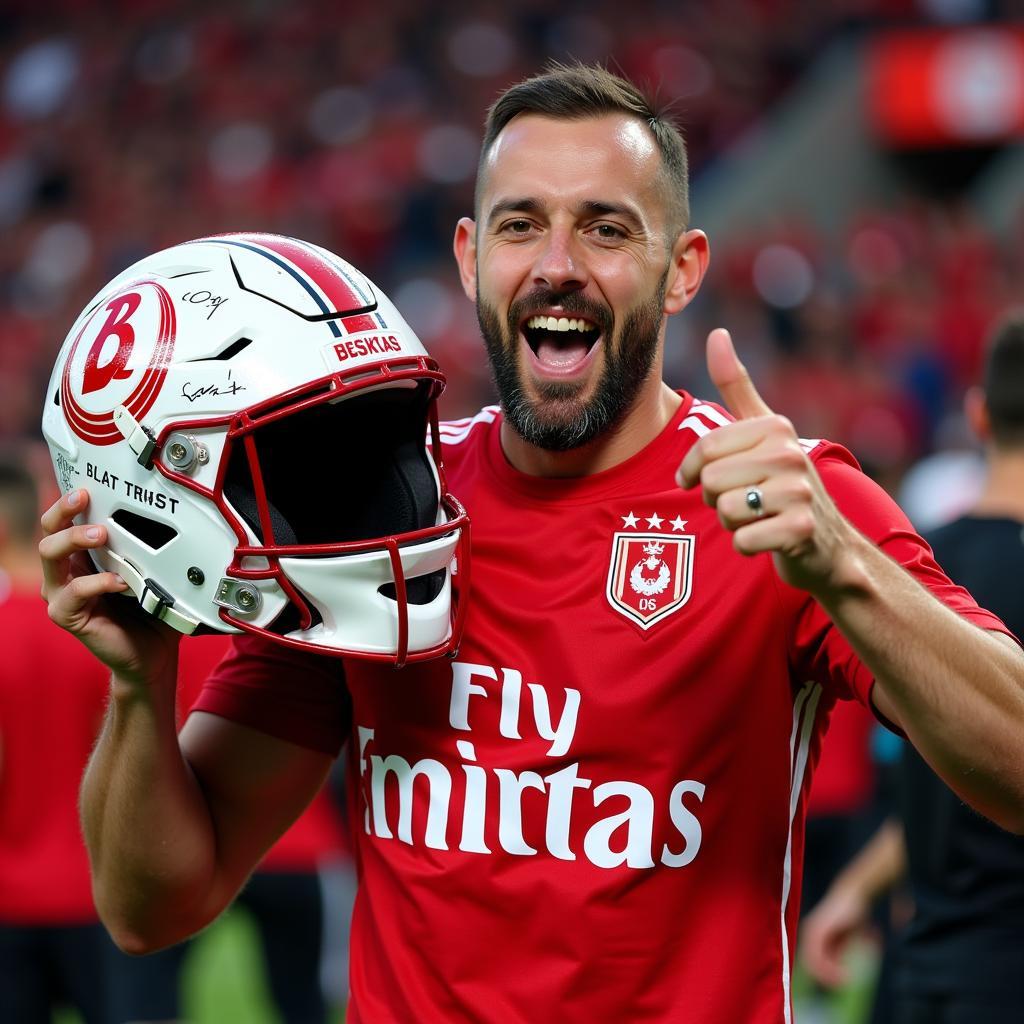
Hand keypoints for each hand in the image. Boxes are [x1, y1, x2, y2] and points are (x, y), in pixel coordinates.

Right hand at [39, 489, 178, 685]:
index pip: (62, 524)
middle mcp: (66, 574)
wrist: (151, 653)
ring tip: (101, 534)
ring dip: (75, 540)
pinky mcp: (68, 616)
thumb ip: (146, 548)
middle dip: (64, 513)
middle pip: (49, 534)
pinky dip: (97, 582)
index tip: (85, 487)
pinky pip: (73, 593)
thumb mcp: (149, 571)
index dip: (67, 504)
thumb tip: (162, 517)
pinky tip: (120, 581)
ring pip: (51, 557)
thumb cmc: (149, 610)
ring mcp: (62, 595)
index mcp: (82, 559)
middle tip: (86, 501)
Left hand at [676, 328, 852, 594]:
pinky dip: (747, 545)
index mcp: (775, 427)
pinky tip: (768, 538)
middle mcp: (790, 454)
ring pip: (725, 512)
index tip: (698, 480)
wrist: (829, 544)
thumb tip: (717, 333)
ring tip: (758, 517)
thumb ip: (737, 386)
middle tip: (745, 501)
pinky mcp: (801, 529)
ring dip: (732, 524)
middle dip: (716, 500)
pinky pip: (743, 540)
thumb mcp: (763, 432)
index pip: (704, 450)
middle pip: (711, 482)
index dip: (692, 473)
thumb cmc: (782, 484)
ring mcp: (799, 492)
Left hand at [798, 882, 872, 988]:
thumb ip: (836, 952)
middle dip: (827, 977)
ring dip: (828, 974)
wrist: (854, 895)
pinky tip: (842, 971)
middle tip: (845, 981)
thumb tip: (834, 973)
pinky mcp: (817, 929)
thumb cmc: (851, 916)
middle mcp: (808, 934)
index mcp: (813, 937)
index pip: (812, 964)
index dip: (826, 976)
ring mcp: (811, 931)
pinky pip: (816, 954)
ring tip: (846, 978)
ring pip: (812, 963)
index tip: (843, 981)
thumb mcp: (843, 939)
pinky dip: (827, 967)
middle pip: (811, 966)